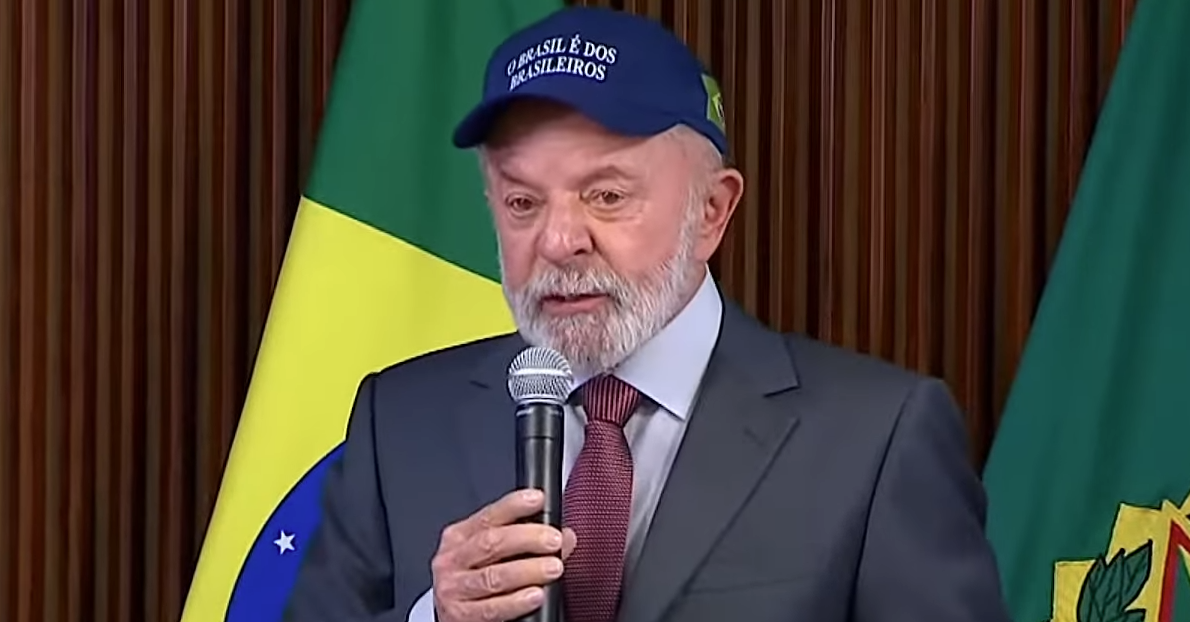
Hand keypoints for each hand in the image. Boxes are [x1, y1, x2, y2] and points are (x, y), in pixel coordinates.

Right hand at [432, 489, 576, 621]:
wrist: (454, 618)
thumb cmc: (476, 582)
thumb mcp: (493, 556)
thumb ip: (526, 543)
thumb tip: (565, 536)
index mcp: (459, 537)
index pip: (488, 516)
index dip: (514, 505)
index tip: (538, 499)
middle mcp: (452, 560)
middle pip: (491, 543)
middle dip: (527, 539)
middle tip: (554, 540)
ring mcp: (454, 589)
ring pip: (492, 576)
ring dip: (527, 570)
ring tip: (553, 567)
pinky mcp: (460, 616)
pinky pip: (491, 609)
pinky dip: (516, 602)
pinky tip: (535, 595)